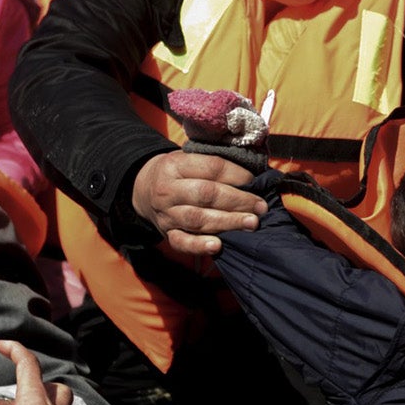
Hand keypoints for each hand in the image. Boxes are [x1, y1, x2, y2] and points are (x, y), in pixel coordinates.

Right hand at [131, 149, 265, 257]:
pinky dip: (199, 246)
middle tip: (260, 206)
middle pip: (206, 194)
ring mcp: (167, 214)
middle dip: (237, 201)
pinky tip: (218, 246)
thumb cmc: (178, 173)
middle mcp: (168, 189)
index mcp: (175, 165)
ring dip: (228, 222)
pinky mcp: (167, 233)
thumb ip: (214, 164)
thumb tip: (253, 174)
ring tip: (251, 223)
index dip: (236, 174)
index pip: (211, 168)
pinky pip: (182, 242)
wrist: (144, 188)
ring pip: (198, 219)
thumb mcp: (188, 158)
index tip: (255, 181)